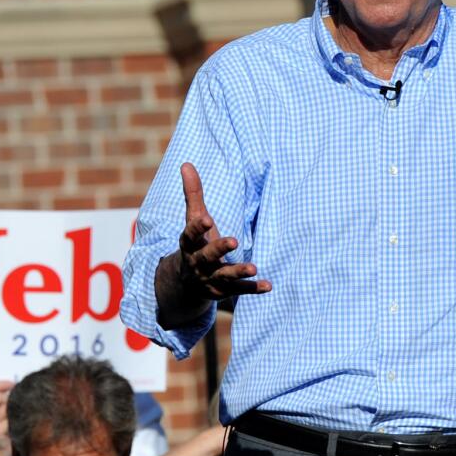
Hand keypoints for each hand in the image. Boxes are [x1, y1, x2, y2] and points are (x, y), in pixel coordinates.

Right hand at [0, 380, 13, 452]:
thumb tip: (16, 385)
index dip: (1, 384)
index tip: (13, 384)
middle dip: (9, 397)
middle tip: (16, 401)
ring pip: (4, 407)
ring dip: (14, 408)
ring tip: (16, 413)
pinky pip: (9, 419)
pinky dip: (15, 419)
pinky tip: (16, 422)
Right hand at [178, 163, 270, 300]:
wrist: (186, 283)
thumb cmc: (196, 243)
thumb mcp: (193, 220)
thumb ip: (193, 194)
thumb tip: (186, 163)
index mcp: (190, 244)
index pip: (190, 235)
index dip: (197, 227)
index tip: (207, 218)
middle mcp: (198, 263)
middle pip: (207, 256)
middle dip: (219, 249)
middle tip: (234, 241)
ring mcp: (210, 278)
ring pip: (224, 276)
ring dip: (238, 272)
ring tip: (253, 267)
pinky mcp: (223, 291)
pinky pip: (239, 290)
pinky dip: (253, 289)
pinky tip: (268, 285)